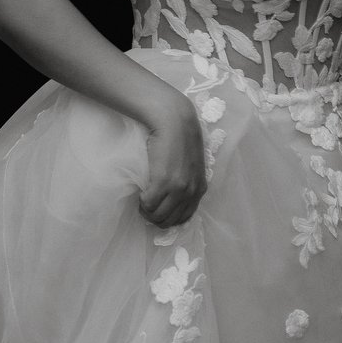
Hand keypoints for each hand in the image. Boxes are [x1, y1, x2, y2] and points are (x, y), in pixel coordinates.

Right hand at [138, 92, 208, 228]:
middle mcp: (191, 191)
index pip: (184, 218)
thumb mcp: (192, 166)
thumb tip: (173, 199)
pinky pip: (148, 204)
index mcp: (200, 189)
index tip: (158, 211)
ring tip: (143, 201)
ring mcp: (178, 188)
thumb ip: (188, 182)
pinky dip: (142, 203)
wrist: (174, 122)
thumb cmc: (180, 140)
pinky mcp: (163, 181)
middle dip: (155, 218)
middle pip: (170, 220)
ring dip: (147, 212)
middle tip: (146, 207)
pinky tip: (141, 193)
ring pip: (158, 215)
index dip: (169, 219)